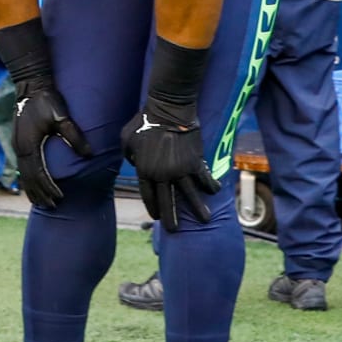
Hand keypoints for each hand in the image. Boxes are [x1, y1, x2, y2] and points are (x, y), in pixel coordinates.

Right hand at [12, 79, 90, 207]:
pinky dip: (28, 179)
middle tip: (52, 206)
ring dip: (32, 189)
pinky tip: (34, 184)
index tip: (60, 198)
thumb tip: (90, 155)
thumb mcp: (62, 117)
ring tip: (42, 202)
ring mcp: (17, 145)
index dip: (49, 187)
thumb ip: (75, 136)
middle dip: (40, 194)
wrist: (31, 86)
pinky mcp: (18, 142)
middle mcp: (20, 148)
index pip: (39, 174)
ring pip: (23, 175)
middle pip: (28, 179)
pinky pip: (22, 167)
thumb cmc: (47, 100)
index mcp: (30, 145)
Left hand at [122, 96, 219, 232]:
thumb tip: (135, 163)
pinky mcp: (195, 162)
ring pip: (190, 195)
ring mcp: (180, 170)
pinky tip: (216, 191)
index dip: (153, 207)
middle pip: (167, 201)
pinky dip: (211, 185)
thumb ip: (128, 155)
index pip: (148, 195)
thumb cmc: (143, 121)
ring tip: (205, 220)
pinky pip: (204, 178)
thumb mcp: (126, 139)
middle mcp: (162, 175)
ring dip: (198, 209)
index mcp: (144, 170)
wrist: (168, 111)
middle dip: (171, 218)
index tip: (157, 217)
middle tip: (174, 231)